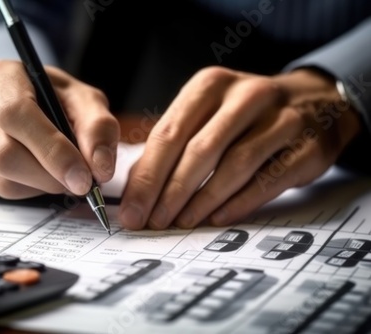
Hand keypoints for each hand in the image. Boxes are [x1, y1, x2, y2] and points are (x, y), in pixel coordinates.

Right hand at [0, 60, 119, 198]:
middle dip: (49, 177)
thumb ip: (99, 128)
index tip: (82, 177)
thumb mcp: (86, 102)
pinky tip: (33, 173)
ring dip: (38, 187)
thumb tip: (99, 167)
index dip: (52, 151)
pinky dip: (23, 190)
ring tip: (54, 172)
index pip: (18, 114)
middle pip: (5, 154)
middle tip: (77, 182)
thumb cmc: (57, 101)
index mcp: (4, 75)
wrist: (29, 102)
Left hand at [119, 66, 361, 229]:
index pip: (169, 133)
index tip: (133, 209)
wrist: (313, 102)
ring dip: (203, 200)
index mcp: (210, 85)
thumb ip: (173, 144)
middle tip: (153, 222)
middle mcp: (246, 95)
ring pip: (234, 164)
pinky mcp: (307, 146)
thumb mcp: (207, 113)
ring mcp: (282, 118)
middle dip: (171, 192)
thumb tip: (137, 188)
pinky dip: (239, 202)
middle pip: (200, 150)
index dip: (148, 176)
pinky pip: (268, 179)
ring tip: (181, 223)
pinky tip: (217, 218)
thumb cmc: (244, 115)